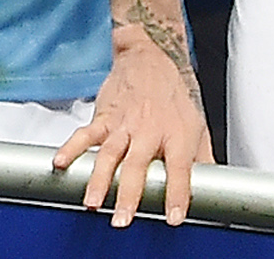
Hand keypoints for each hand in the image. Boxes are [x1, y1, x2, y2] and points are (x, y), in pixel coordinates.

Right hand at [59, 40, 212, 227]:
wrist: (150, 56)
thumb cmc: (174, 93)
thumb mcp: (198, 125)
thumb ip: (202, 159)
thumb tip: (211, 187)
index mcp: (177, 134)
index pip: (179, 169)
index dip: (177, 194)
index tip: (173, 217)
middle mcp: (149, 130)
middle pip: (137, 166)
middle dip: (128, 195)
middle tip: (122, 218)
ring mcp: (124, 124)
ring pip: (108, 155)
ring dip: (99, 180)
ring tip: (92, 202)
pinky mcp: (104, 117)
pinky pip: (85, 135)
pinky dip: (71, 149)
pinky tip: (62, 164)